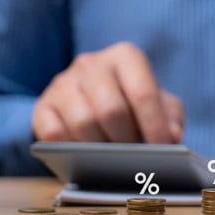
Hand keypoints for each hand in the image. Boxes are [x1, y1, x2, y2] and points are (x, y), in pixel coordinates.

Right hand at [33, 42, 183, 142]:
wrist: (99, 97)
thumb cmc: (137, 102)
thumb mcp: (163, 105)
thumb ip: (172, 119)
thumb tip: (172, 137)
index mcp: (125, 56)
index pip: (142, 92)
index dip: (154, 125)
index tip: (162, 149)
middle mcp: (92, 63)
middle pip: (111, 109)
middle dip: (127, 140)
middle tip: (137, 157)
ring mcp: (63, 82)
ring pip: (83, 122)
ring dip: (103, 148)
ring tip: (116, 159)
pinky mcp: (43, 105)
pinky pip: (54, 133)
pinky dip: (73, 149)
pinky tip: (88, 155)